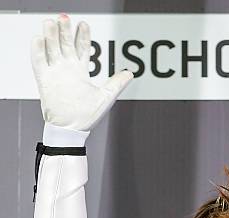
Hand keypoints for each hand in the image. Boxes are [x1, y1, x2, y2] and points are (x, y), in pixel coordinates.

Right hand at [31, 14, 132, 130]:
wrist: (72, 129)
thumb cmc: (87, 116)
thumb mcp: (106, 97)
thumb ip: (116, 83)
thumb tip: (130, 73)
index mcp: (80, 72)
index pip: (81, 48)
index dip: (82, 36)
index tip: (83, 24)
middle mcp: (67, 70)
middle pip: (65, 44)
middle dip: (65, 31)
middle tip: (65, 18)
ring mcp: (55, 74)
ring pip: (51, 49)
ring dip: (51, 36)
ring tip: (52, 23)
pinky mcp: (44, 80)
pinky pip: (39, 62)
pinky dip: (38, 50)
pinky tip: (40, 38)